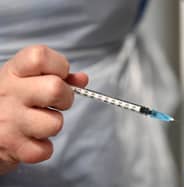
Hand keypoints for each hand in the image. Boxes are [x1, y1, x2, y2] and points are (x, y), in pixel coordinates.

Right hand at [0, 45, 87, 173]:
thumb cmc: (12, 99)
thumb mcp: (26, 78)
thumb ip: (56, 74)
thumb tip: (82, 79)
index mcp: (13, 71)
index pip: (40, 57)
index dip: (59, 65)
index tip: (60, 75)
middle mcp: (9, 93)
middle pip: (55, 89)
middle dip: (65, 97)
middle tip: (57, 102)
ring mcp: (9, 121)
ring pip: (55, 123)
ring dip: (54, 124)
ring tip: (41, 122)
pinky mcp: (12, 147)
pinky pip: (45, 150)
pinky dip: (44, 148)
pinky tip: (32, 139)